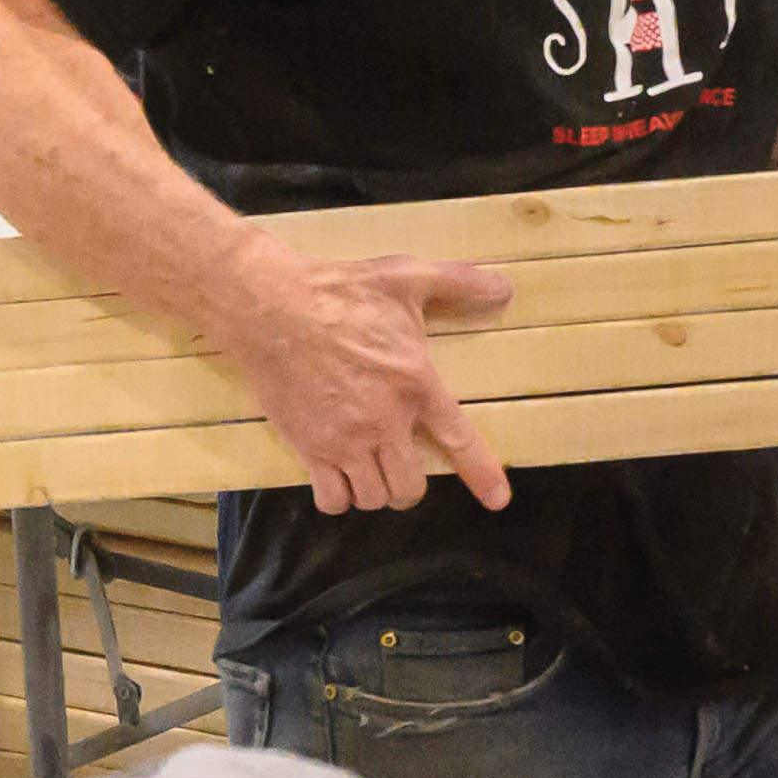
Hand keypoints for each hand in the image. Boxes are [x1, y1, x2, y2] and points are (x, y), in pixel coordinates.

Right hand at [226, 246, 513, 515]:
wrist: (272, 309)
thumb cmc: (341, 292)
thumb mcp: (409, 276)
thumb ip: (460, 283)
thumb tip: (505, 287)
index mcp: (416, 384)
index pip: (458, 439)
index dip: (481, 474)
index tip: (497, 500)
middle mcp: (384, 421)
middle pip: (409, 485)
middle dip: (410, 484)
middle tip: (402, 467)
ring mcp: (344, 440)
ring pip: (372, 498)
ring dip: (376, 492)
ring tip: (372, 472)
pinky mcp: (309, 448)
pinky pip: (331, 499)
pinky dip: (339, 499)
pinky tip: (340, 481)